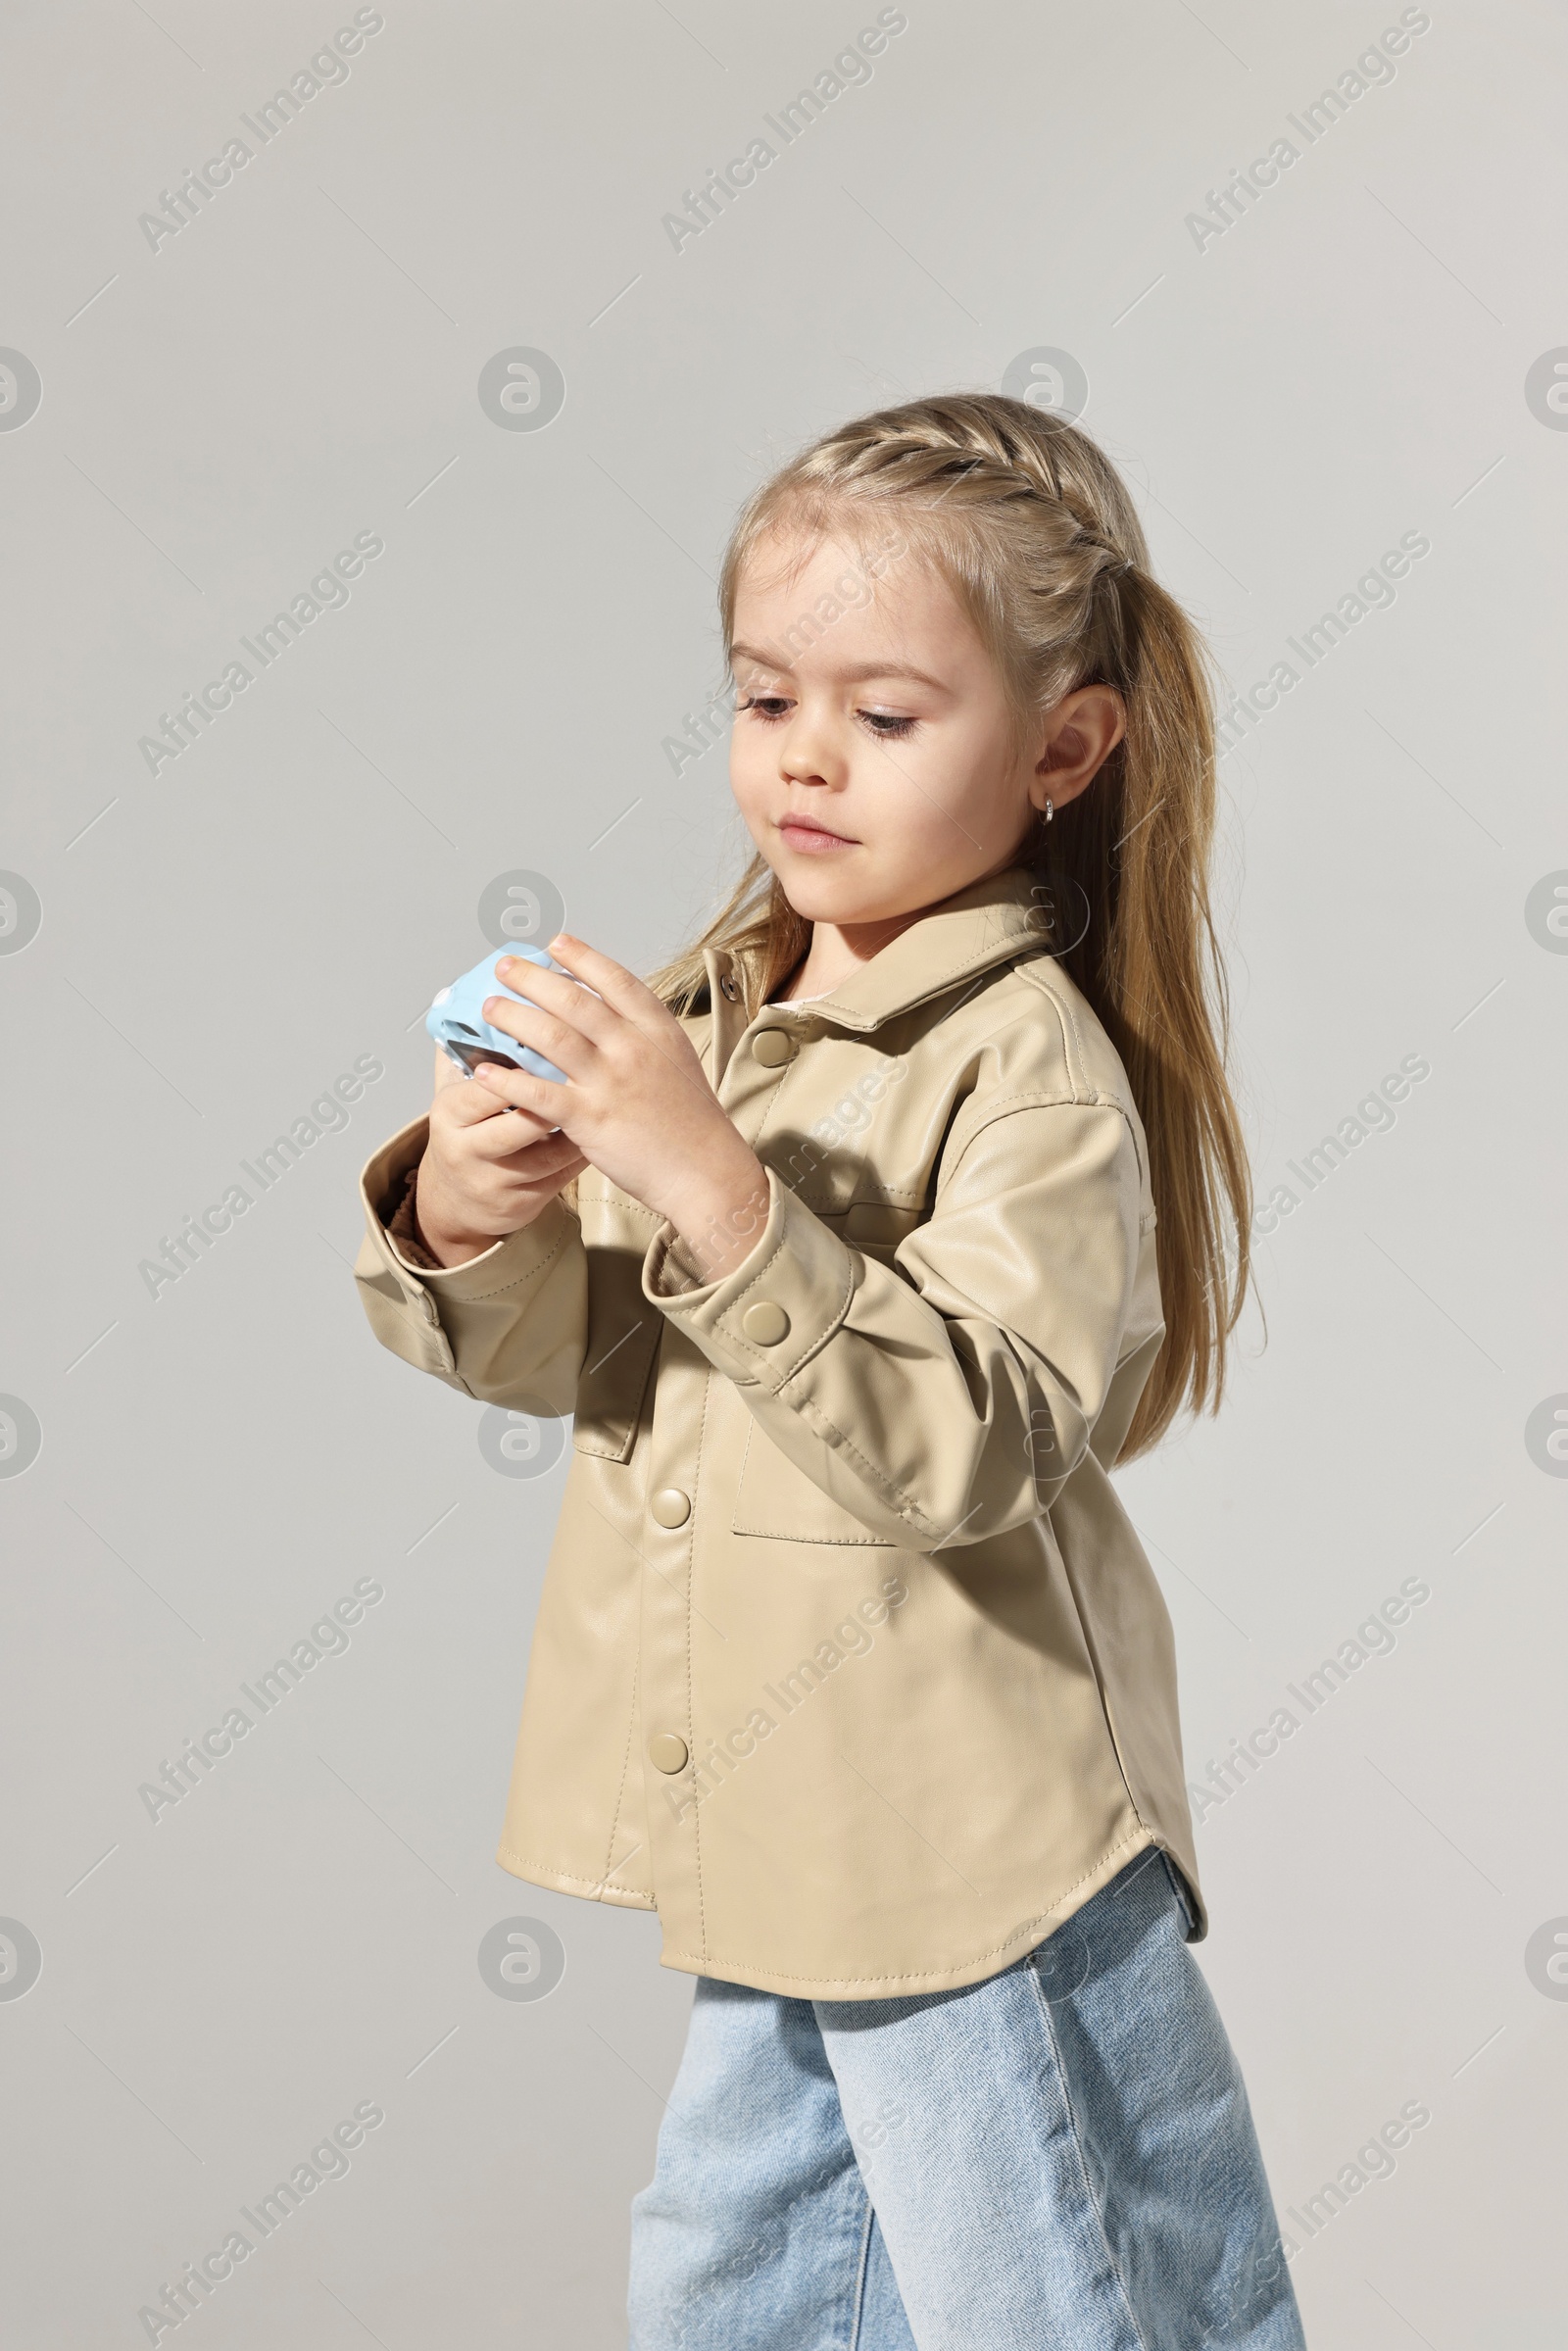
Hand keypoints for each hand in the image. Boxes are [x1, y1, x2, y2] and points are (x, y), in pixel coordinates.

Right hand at [416, 1045, 586, 1267]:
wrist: (455, 1198)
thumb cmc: (465, 1131)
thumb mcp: (452, 1090)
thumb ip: (461, 1047)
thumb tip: (463, 994)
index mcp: (450, 1114)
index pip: (486, 1087)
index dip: (521, 1068)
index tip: (554, 1044)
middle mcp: (469, 1151)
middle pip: (518, 1124)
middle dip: (557, 1100)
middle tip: (590, 1073)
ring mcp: (497, 1181)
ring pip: (548, 1153)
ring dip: (581, 1125)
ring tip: (607, 1098)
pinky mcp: (523, 1203)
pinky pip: (563, 1174)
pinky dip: (586, 1149)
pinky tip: (605, 1128)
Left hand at [470, 934, 769, 1280]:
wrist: (707, 1171)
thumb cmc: (693, 1123)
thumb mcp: (678, 1062)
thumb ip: (644, 1037)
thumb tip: (611, 1018)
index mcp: (656, 1030)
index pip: (615, 979)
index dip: (581, 957)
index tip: (555, 943)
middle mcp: (632, 1048)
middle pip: (573, 999)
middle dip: (532, 978)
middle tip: (504, 967)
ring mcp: (611, 1082)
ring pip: (550, 1036)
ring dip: (513, 1017)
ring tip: (488, 1008)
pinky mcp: (591, 1119)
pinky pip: (538, 1093)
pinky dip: (507, 1080)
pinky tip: (484, 1072)